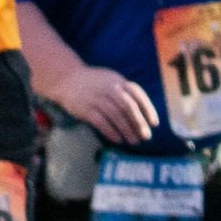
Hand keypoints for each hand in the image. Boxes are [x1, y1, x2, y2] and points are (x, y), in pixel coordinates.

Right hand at [43, 62, 158, 147]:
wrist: (65, 79)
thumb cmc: (93, 82)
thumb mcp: (111, 79)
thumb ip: (125, 91)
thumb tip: (142, 112)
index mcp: (118, 81)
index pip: (138, 95)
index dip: (148, 110)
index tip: (154, 124)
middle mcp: (109, 88)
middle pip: (128, 107)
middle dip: (139, 123)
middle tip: (145, 136)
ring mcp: (96, 98)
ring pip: (115, 116)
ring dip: (126, 130)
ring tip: (133, 141)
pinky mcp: (85, 108)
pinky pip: (101, 122)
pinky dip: (110, 131)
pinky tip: (117, 139)